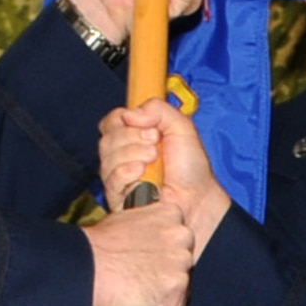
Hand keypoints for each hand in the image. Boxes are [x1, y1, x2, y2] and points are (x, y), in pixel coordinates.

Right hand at [83, 201, 192, 305]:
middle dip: (166, 277)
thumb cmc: (96, 248)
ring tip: (138, 299)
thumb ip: (148, 230)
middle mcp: (179, 235)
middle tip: (143, 282)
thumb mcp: (125, 222)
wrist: (83, 268)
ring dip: (162, 299)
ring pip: (181, 290)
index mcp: (170, 214)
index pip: (180, 240)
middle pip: (184, 264)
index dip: (164, 256)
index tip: (152, 264)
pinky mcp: (174, 287)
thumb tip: (151, 243)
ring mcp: (179, 262)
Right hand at [99, 101, 231, 254]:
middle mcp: (124, 155)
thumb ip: (158, 108)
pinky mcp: (118, 195)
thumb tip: (129, 113)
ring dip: (134, 154)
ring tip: (154, 160)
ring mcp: (120, 175)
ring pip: (108, 157)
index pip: (112, 121)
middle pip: (107, 138)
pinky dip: (127, 172)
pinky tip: (142, 173)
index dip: (123, 118)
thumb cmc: (191, 168)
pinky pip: (111, 178)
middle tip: (155, 143)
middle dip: (133, 137)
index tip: (147, 124)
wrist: (197, 196)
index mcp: (135, 136)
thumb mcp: (181, 126)